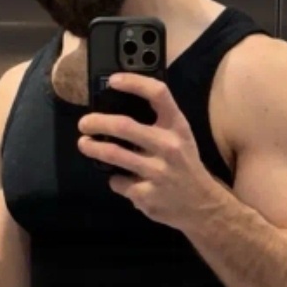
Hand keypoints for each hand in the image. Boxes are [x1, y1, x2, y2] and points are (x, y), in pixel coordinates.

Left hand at [77, 74, 220, 229]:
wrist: (202, 206)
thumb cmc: (185, 166)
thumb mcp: (181, 138)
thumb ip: (158, 122)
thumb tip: (119, 107)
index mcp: (178, 127)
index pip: (158, 94)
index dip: (133, 83)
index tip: (114, 81)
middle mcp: (168, 147)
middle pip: (124, 126)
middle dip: (97, 122)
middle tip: (85, 123)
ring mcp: (157, 172)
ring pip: (114, 155)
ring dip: (93, 148)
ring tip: (84, 144)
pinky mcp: (146, 195)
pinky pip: (118, 182)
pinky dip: (116, 180)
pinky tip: (123, 180)